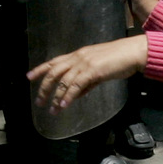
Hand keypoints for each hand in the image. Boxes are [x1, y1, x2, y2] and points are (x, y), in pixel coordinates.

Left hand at [26, 35, 148, 112]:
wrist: (133, 53)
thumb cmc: (118, 60)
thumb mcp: (97, 71)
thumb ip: (84, 83)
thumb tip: (73, 96)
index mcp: (78, 55)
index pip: (54, 61)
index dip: (40, 69)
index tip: (29, 77)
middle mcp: (78, 57)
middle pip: (54, 71)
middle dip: (44, 87)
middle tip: (40, 101)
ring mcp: (85, 63)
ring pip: (64, 80)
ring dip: (56, 97)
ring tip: (53, 110)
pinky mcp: (93, 70)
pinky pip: (76, 84)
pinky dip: (68, 96)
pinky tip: (64, 105)